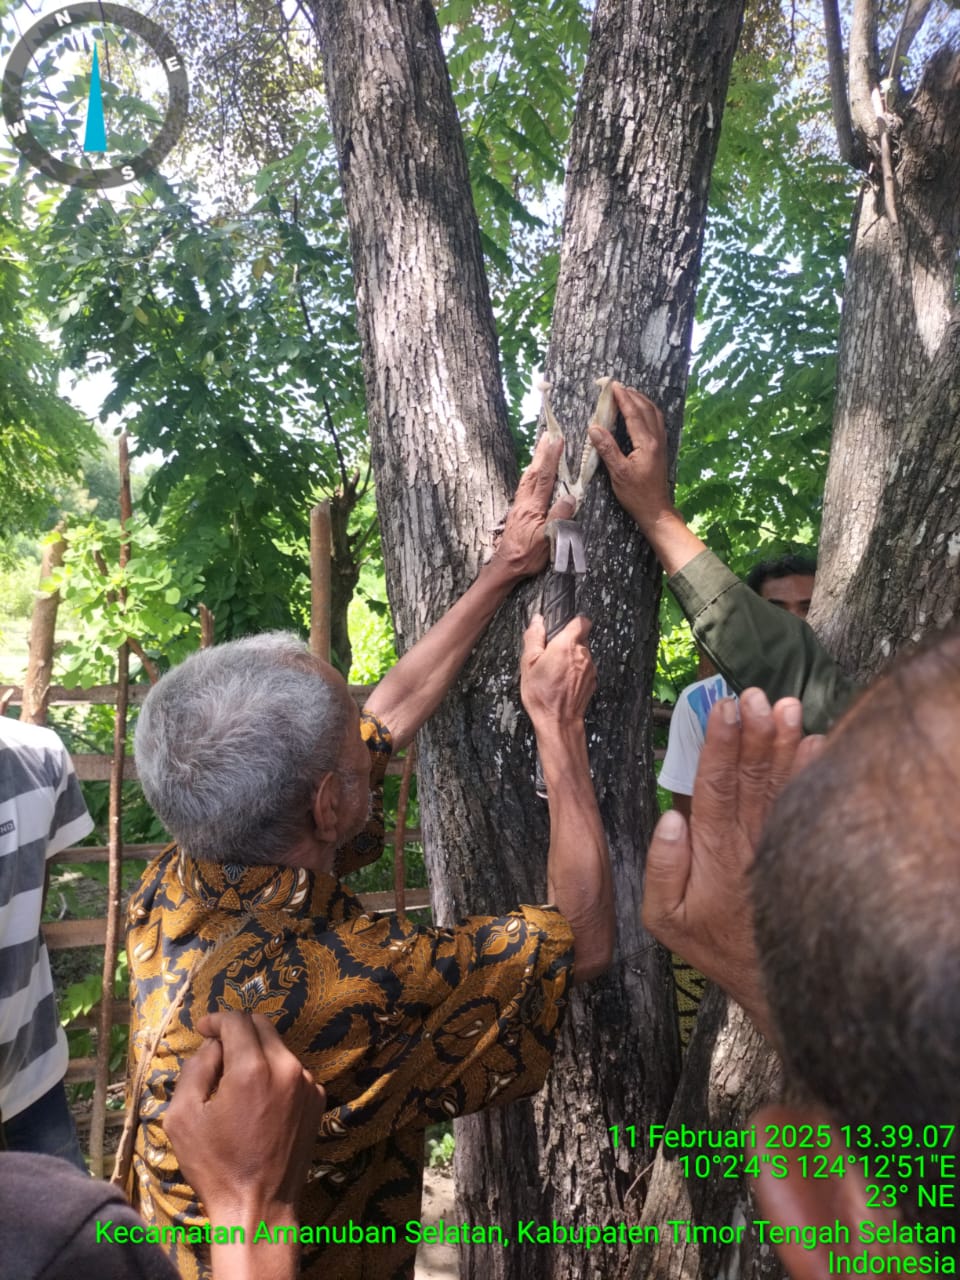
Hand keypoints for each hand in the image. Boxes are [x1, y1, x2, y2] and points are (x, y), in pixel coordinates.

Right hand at [165, 1012, 324, 1225]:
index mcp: (253, 1068)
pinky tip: (258, 1101)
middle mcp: (287, 1067)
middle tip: (217, 1050)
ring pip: (278, 1048)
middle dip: (237, 1030)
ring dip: (256, 1052)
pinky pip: (292, 1072)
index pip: (236, 1020)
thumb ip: (195, 1069)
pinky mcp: (318, 1100)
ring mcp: (308, 1083)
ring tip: (235, 1081)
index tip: (203, 1029)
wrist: (259, 1208)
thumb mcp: (183, 1117)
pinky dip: (273, 1073)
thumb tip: (213, 1046)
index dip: (216, 1019)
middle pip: (261, 1026)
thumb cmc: (215, 1166)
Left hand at [489, 433, 575, 580]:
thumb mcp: (547, 539)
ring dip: (534, 462)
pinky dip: (529, 475)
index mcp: (532, 507)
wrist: (505, 568)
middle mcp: (523, 503)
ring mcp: (518, 507)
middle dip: (540, 453)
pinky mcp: (516, 514)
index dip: (551, 458)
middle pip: (532, 472)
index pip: (544, 477)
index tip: (558, 440)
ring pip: (526, 479)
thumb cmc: (527, 556)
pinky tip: (531, 475)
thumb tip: (569, 497)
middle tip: (546, 435)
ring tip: (540, 449)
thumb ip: (558, 516)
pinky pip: (524, 487)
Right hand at [520, 614, 595, 726]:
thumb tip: (537, 621)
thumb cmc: (543, 695)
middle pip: (580, 638)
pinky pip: (584, 669)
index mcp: (567, 645)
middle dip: (567, 643)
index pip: (581, 620)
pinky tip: (562, 682)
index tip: (561, 627)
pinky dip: (576, 672)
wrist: (558, 721)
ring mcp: (590, 669)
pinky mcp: (592, 681)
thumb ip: (534, 638)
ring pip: (583, 654)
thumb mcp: (528, 664)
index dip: (571, 621)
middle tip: (550, 654)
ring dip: (571, 658)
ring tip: (554, 671)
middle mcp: (583, 654)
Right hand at [587, 384, 672, 532]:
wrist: (656, 510)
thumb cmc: (636, 494)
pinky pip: (656, 422)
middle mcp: (657, 439)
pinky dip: (647, 411)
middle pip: (646, 409)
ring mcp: (661, 443)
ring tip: (629, 394)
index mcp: (647, 443)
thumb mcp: (618, 473)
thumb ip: (607, 448)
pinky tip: (640, 412)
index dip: (623, 398)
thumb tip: (594, 428)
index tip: (613, 385)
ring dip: (641, 401)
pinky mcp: (660, 449)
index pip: (634, 413)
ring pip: (654, 414)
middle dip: (632, 395)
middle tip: (618, 387)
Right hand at [641, 690, 823, 1029]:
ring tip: (787, 707)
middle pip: (752, 778)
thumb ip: (662, 867)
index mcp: (713, 852)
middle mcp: (748, 842)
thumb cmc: (710, 941)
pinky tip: (818, 744)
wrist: (769, 978)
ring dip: (784, 745)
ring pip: (781, 785)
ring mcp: (777, 843)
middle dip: (754, 733)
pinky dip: (813, 774)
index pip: (715, 788)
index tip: (724, 708)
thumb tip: (671, 816)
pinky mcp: (798, 846)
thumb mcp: (663, 916)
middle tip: (756, 696)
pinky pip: (805, 806)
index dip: (720, 746)